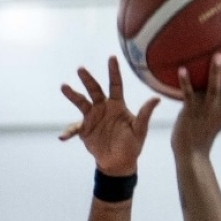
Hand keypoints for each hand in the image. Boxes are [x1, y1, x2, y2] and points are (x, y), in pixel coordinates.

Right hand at [60, 56, 159, 175]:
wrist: (119, 162)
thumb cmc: (132, 145)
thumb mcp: (140, 130)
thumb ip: (145, 114)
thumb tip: (157, 98)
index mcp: (117, 105)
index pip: (115, 85)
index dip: (114, 72)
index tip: (112, 58)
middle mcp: (103, 107)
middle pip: (95, 90)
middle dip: (88, 79)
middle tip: (81, 69)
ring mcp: (92, 117)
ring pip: (81, 102)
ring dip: (73, 95)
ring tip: (64, 87)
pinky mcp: (84, 129)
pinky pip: (74, 128)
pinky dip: (69, 132)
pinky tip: (63, 137)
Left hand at [171, 51, 220, 156]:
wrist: (192, 152)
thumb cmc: (204, 130)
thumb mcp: (219, 114)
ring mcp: (208, 108)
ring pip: (214, 88)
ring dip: (216, 72)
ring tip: (218, 55)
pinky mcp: (191, 111)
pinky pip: (188, 94)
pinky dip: (185, 82)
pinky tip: (181, 69)